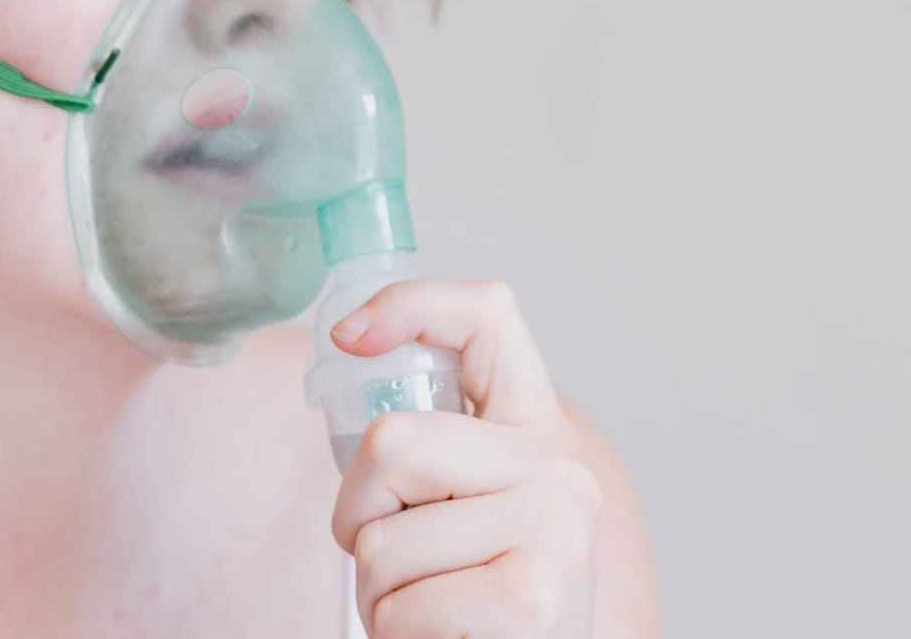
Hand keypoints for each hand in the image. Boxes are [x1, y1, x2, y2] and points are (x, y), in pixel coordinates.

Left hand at [329, 279, 601, 637]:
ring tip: (431, 605)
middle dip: (359, 514)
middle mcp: (560, 470)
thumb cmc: (478, 601)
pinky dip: (398, 633)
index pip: (487, 316)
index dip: (409, 303)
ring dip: (379, 591)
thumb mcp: (464, 506)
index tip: (350, 336)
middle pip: (392, 442)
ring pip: (381, 540)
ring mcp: (554, 532)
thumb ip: (433, 446)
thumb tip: (353, 347)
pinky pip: (400, 605)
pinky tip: (444, 634)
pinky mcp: (530, 603)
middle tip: (396, 559)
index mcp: (538, 431)